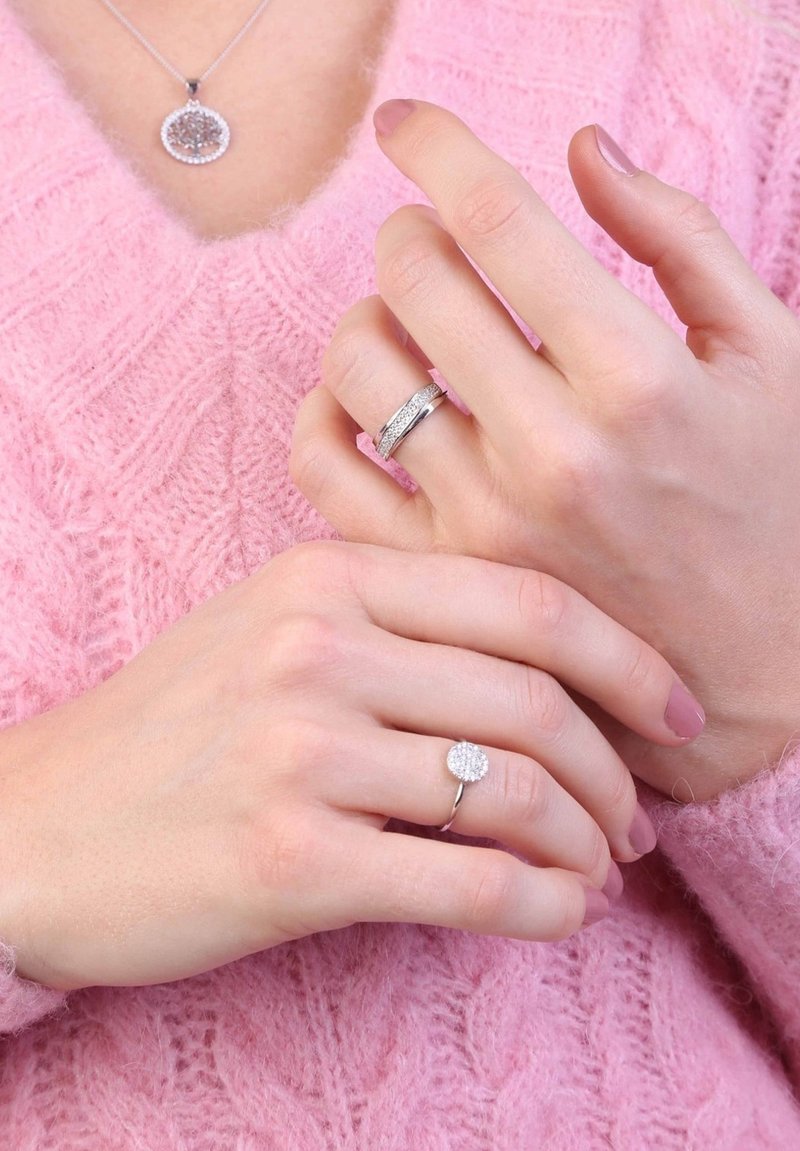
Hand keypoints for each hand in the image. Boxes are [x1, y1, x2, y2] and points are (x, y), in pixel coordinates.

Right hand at [0, 542, 694, 990]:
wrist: (40, 825)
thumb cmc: (172, 729)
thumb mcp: (270, 631)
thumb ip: (397, 629)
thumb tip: (547, 681)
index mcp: (327, 577)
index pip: (527, 601)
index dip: (627, 658)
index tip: (674, 709)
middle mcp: (317, 648)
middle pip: (534, 700)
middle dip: (615, 770)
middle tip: (636, 819)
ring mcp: (299, 752)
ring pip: (512, 793)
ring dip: (585, 842)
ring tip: (596, 870)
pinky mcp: (288, 860)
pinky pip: (467, 885)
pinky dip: (541, 906)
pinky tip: (559, 913)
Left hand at [292, 99, 799, 802]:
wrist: (752, 668)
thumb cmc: (772, 501)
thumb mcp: (768, 354)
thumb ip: (678, 237)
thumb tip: (582, 148)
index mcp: (635, 375)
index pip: (495, 219)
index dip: (436, 145)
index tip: (407, 122)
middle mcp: (550, 447)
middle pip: (414, 277)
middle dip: (408, 227)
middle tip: (430, 235)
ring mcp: (485, 519)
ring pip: (357, 364)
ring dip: (367, 311)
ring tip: (409, 319)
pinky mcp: (442, 574)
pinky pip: (325, 470)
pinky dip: (322, 411)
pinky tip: (359, 397)